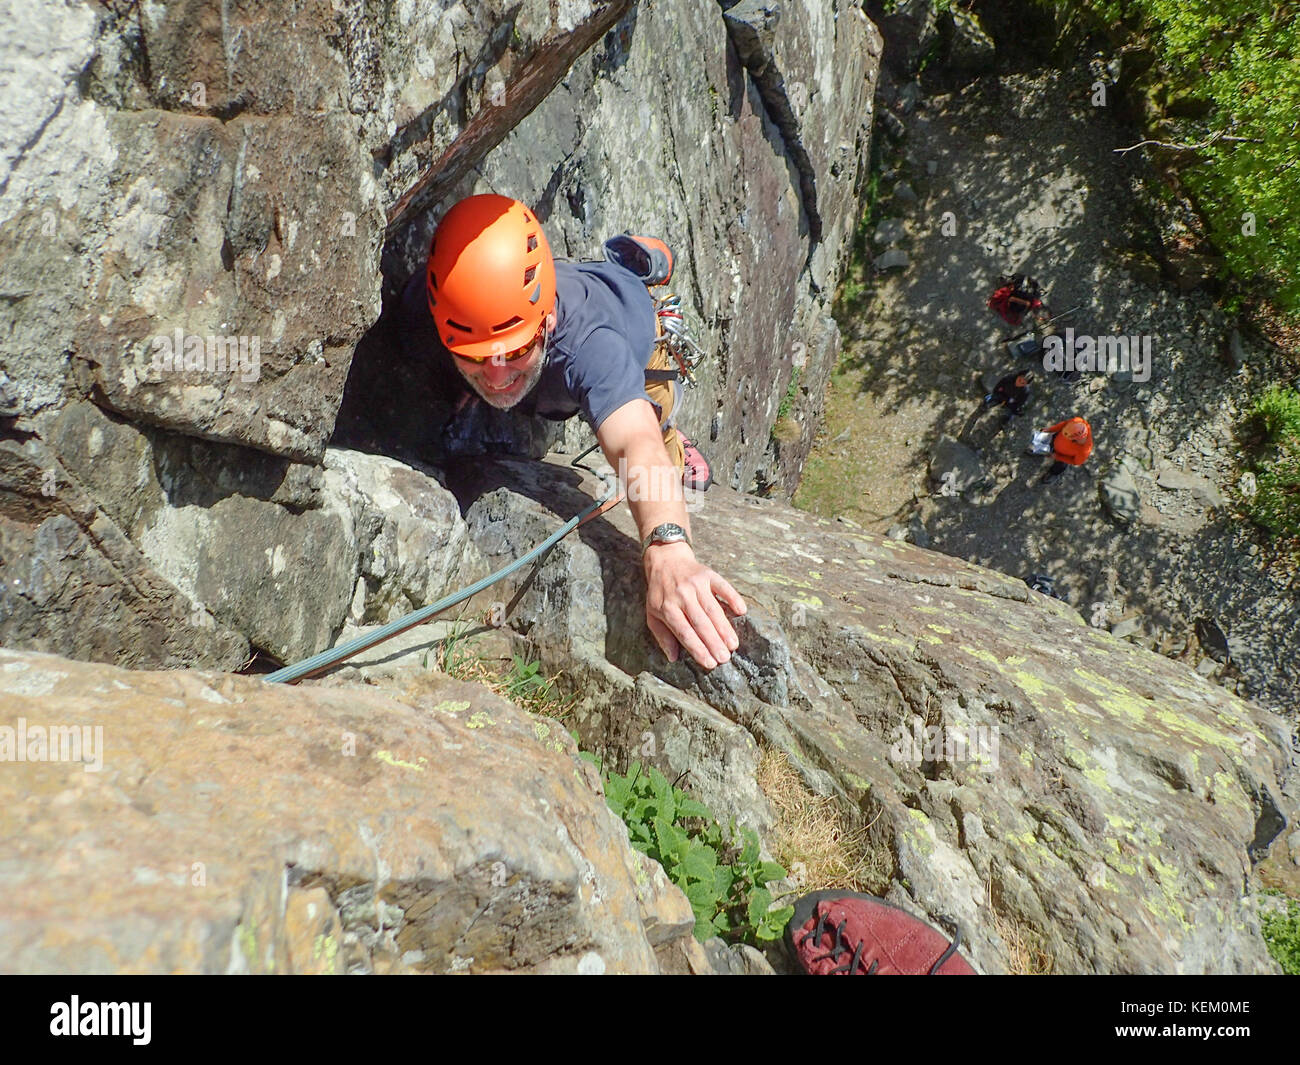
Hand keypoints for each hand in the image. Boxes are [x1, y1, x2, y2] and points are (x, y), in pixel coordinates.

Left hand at [642, 541, 746, 669]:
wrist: (665, 559)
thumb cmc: (659, 593)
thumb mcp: (652, 613)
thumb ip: (662, 636)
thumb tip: (672, 658)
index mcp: (666, 608)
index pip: (684, 632)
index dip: (698, 649)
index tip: (710, 663)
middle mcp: (681, 596)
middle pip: (700, 623)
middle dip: (713, 642)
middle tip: (725, 658)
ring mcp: (695, 584)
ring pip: (713, 609)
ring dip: (724, 628)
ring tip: (733, 644)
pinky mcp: (707, 574)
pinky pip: (723, 587)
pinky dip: (733, 598)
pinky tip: (741, 611)